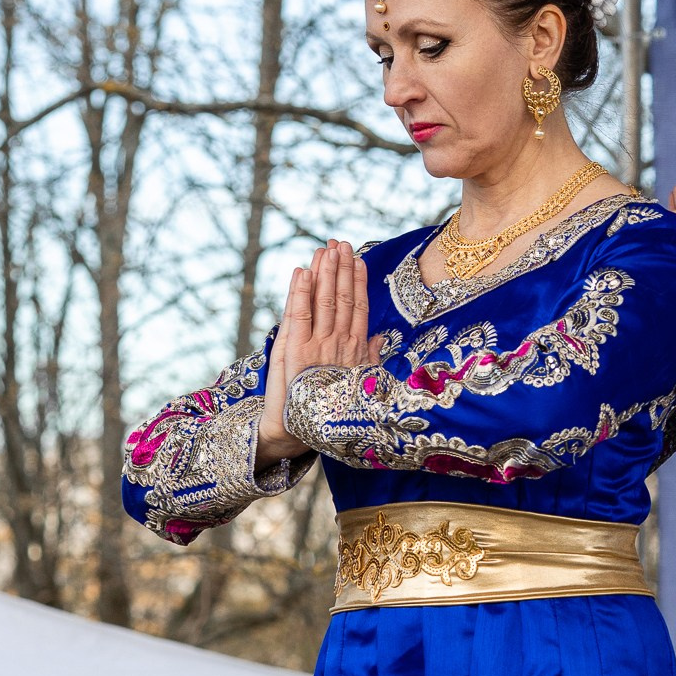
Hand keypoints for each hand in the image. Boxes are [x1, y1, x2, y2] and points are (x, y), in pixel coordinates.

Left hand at [257, 239, 380, 462]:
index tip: (358, 259)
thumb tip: (380, 338)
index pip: (359, 308)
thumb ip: (368, 358)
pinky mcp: (294, 348)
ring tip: (325, 248)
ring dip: (325, 272)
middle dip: (341, 268)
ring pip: (324, 300)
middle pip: (343, 298)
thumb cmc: (327, 410)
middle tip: (340, 243)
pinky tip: (302, 271)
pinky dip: (300, 291)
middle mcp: (338, 344)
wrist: (299, 433)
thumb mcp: (357, 384)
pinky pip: (299, 313)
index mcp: (355, 352)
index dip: (358, 281)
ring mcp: (317, 344)